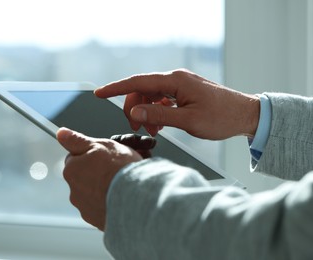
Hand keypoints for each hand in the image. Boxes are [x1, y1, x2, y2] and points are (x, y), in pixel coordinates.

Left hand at [57, 127, 142, 230]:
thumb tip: (61, 133)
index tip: (102, 156)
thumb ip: (77, 140)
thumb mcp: (99, 145)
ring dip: (103, 189)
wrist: (136, 197)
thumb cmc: (119, 169)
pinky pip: (102, 209)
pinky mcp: (98, 221)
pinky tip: (122, 197)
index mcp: (72, 170)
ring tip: (121, 184)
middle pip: (84, 177)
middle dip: (96, 173)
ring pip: (93, 194)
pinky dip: (110, 203)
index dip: (90, 155)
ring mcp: (86, 208)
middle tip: (115, 169)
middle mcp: (74, 191)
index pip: (75, 158)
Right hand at [95, 69, 259, 139]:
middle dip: (134, 108)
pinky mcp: (184, 93)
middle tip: (136, 128)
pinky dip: (157, 113)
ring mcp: (180, 86)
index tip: (99, 93)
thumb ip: (158, 115)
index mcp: (175, 81)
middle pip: (142, 91)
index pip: (138, 82)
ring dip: (146, 113)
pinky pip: (162, 101)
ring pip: (151, 97)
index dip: (116, 89)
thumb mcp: (187, 121)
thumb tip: (134, 112)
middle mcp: (176, 79)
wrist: (245, 115)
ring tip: (152, 131)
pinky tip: (160, 126)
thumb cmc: (221, 117)